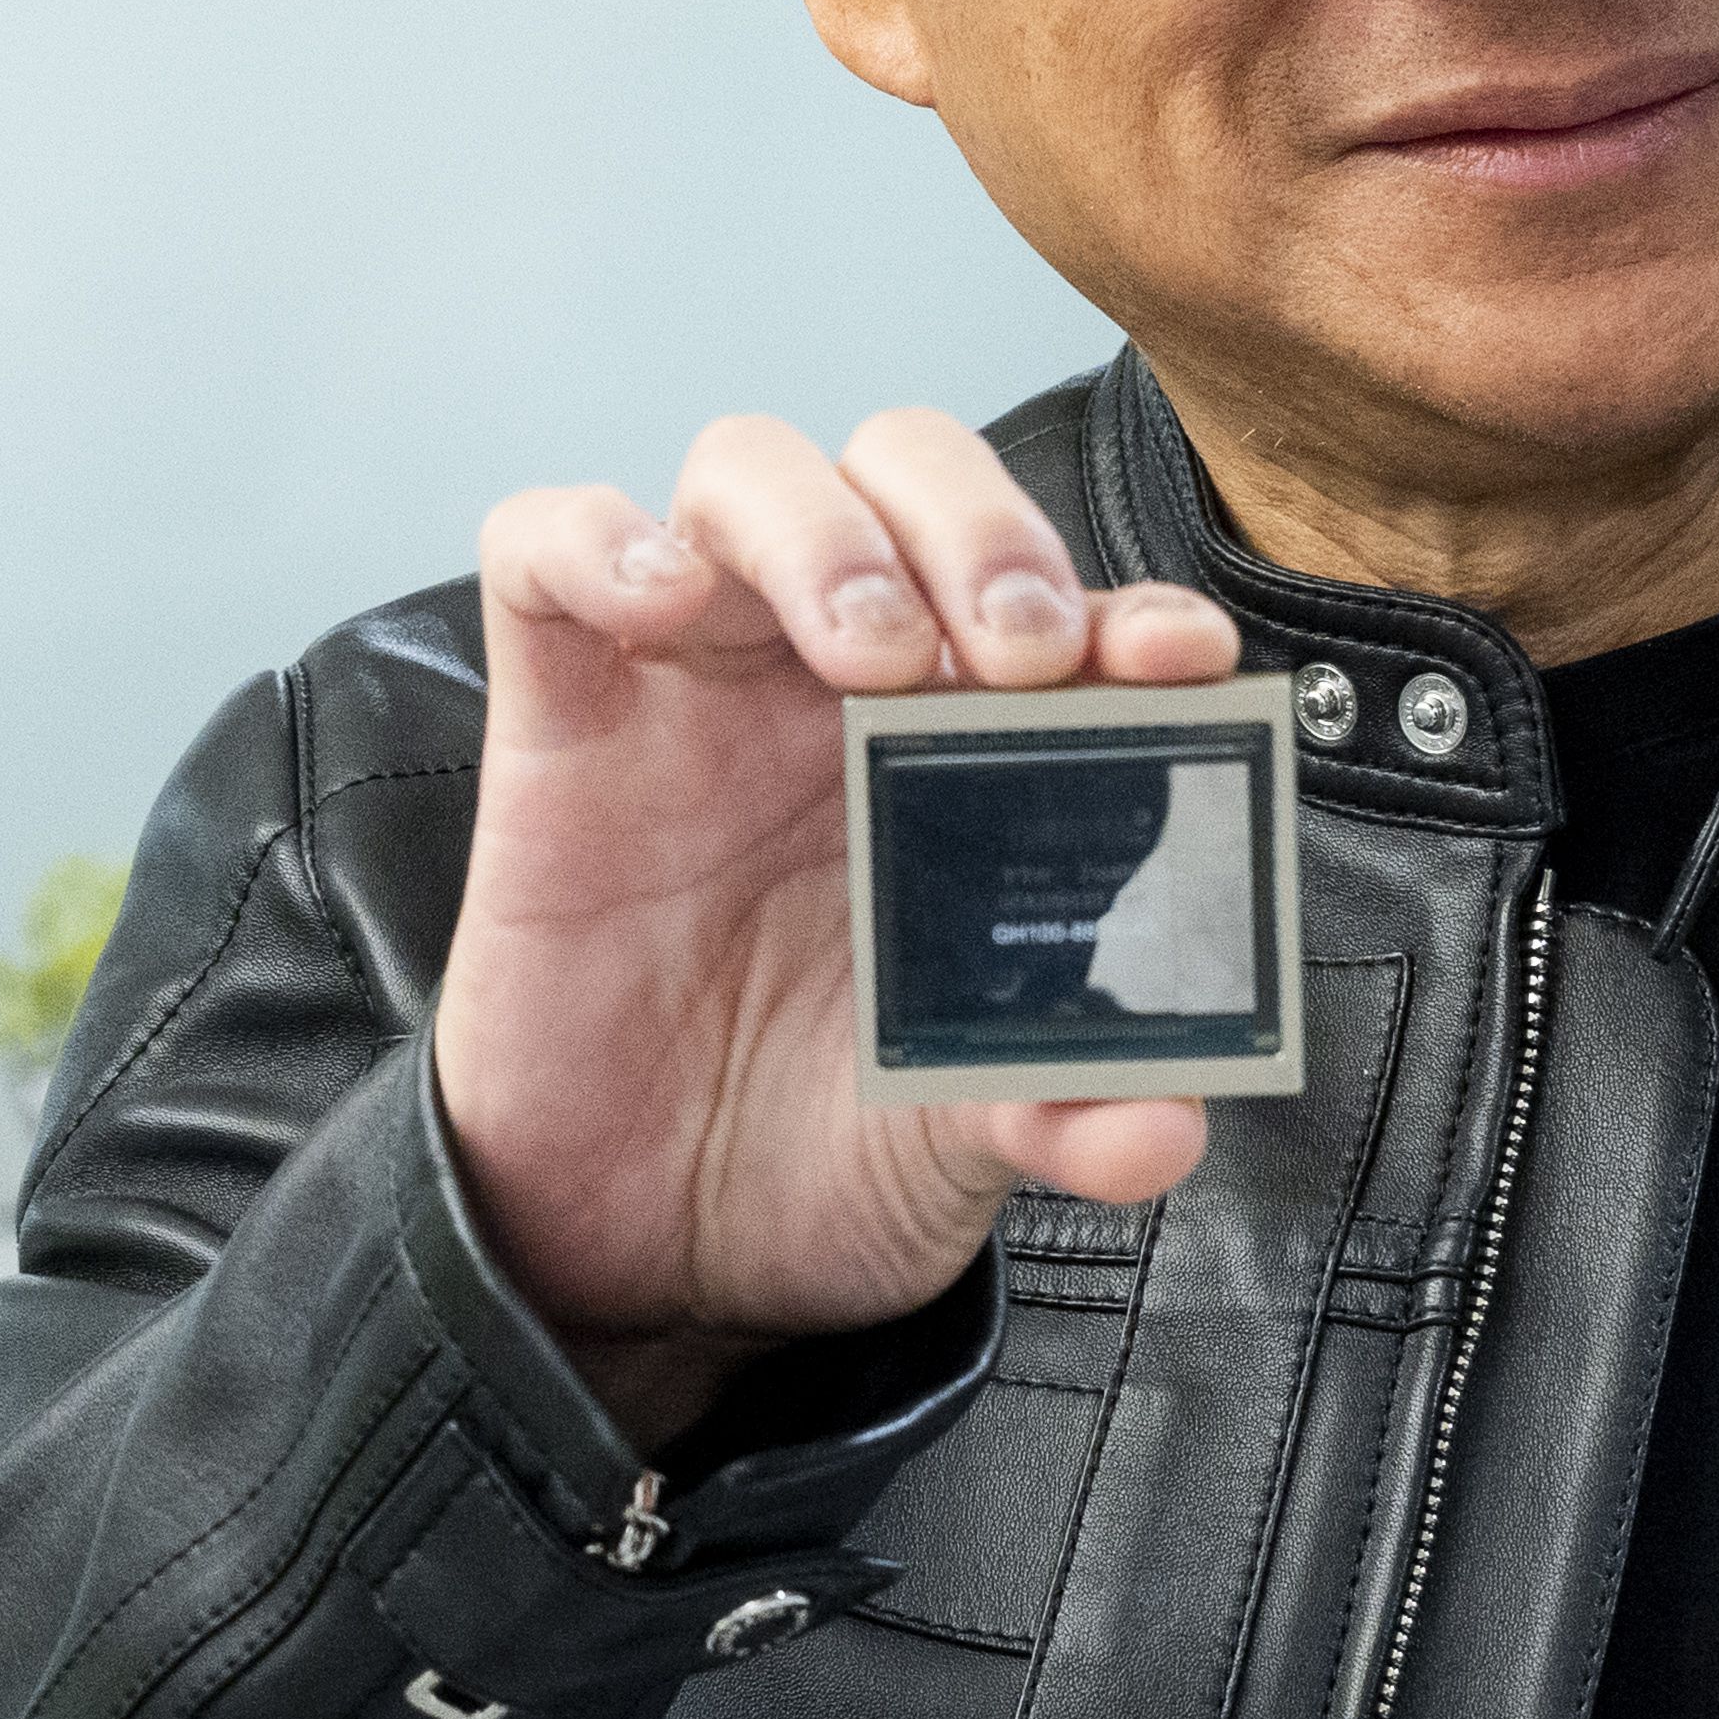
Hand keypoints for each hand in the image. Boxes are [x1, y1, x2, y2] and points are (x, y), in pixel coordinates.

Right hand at [437, 410, 1240, 1446]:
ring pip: (748, 471)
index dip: (1127, 606)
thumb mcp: (955, 1145)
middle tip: (1014, 650)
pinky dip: (597, 538)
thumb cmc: (812, 1141)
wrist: (637, 1246)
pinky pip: (542, 547)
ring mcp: (696, 679)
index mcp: (967, 750)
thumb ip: (1057, 1115)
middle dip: (979, 526)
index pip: (1061, 607)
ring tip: (870, 647)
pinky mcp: (561, 712)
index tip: (1176, 658)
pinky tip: (661, 600)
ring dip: (824, 526)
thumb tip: (1163, 1130)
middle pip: (909, 473)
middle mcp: (836, 680)